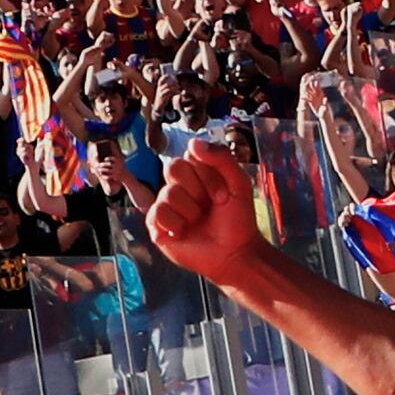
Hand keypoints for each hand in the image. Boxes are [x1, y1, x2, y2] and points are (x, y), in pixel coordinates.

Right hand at [140, 148, 268, 286]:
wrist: (234, 253)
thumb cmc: (237, 219)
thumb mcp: (238, 183)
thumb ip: (221, 157)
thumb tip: (193, 142)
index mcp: (196, 172)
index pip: (189, 155)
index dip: (207, 174)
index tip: (223, 194)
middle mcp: (177, 185)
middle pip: (173, 167)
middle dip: (198, 190)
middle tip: (211, 206)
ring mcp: (165, 205)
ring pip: (167, 193)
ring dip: (190, 211)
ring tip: (199, 222)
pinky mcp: (156, 225)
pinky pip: (156, 213)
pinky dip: (176, 224)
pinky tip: (185, 232)